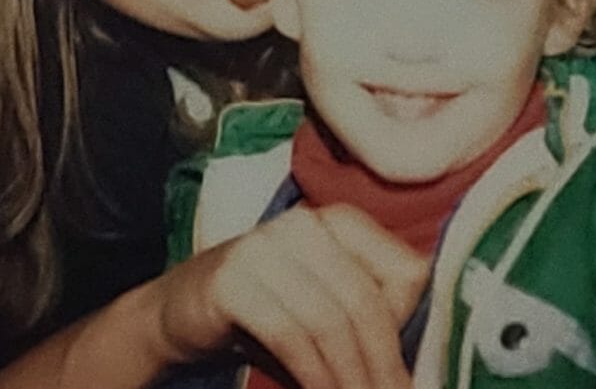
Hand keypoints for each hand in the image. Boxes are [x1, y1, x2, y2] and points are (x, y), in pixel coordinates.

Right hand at [151, 204, 427, 388]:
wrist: (179, 312)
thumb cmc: (268, 316)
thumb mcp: (327, 310)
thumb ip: (372, 323)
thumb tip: (416, 378)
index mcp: (341, 222)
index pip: (404, 273)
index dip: (410, 333)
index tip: (408, 382)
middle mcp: (304, 224)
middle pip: (365, 302)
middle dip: (381, 367)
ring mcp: (263, 246)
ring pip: (329, 321)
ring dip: (348, 379)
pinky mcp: (230, 278)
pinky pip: (288, 334)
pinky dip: (312, 377)